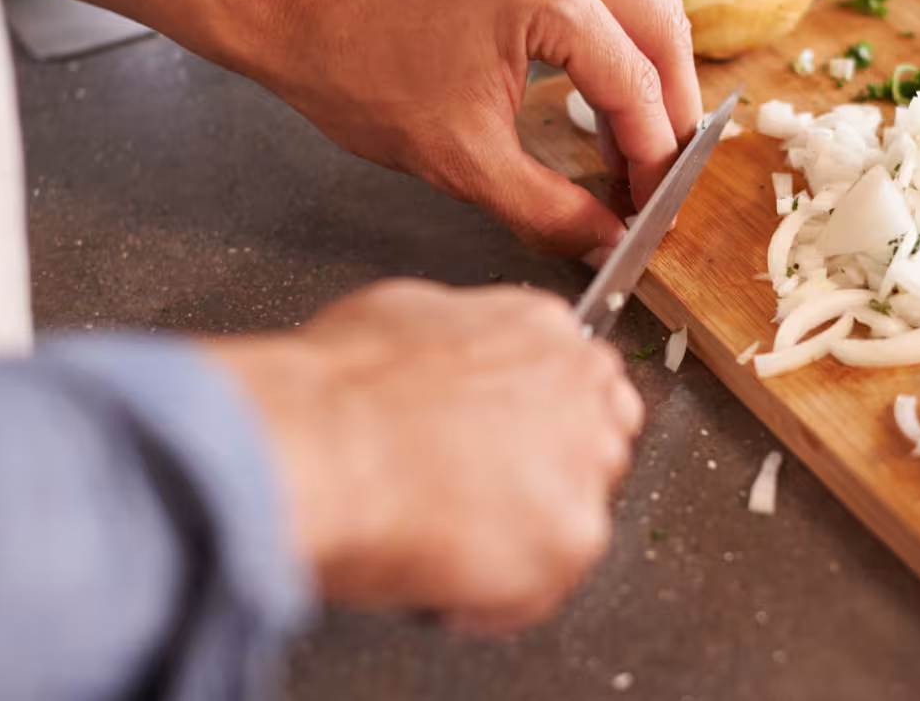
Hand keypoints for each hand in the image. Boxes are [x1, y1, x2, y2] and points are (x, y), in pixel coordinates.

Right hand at [202, 279, 642, 632]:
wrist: (323, 446)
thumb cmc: (338, 390)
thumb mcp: (398, 317)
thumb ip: (454, 343)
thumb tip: (442, 365)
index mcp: (540, 329)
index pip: (580, 382)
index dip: (538, 426)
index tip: (507, 450)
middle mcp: (580, 390)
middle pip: (596, 447)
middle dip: (543, 480)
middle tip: (475, 502)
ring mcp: (583, 465)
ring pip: (573, 521)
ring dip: (519, 541)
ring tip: (444, 543)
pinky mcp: (573, 538)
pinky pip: (541, 590)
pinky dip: (493, 602)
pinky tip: (441, 581)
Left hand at [220, 0, 702, 257]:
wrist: (292, 7)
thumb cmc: (356, 70)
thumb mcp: (460, 158)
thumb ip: (548, 208)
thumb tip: (606, 242)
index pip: (637, 87)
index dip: (653, 161)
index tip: (652, 212)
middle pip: (663, 32)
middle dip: (671, 115)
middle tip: (658, 182)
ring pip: (644, 3)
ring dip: (650, 78)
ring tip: (633, 150)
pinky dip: (617, 45)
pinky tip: (602, 99)